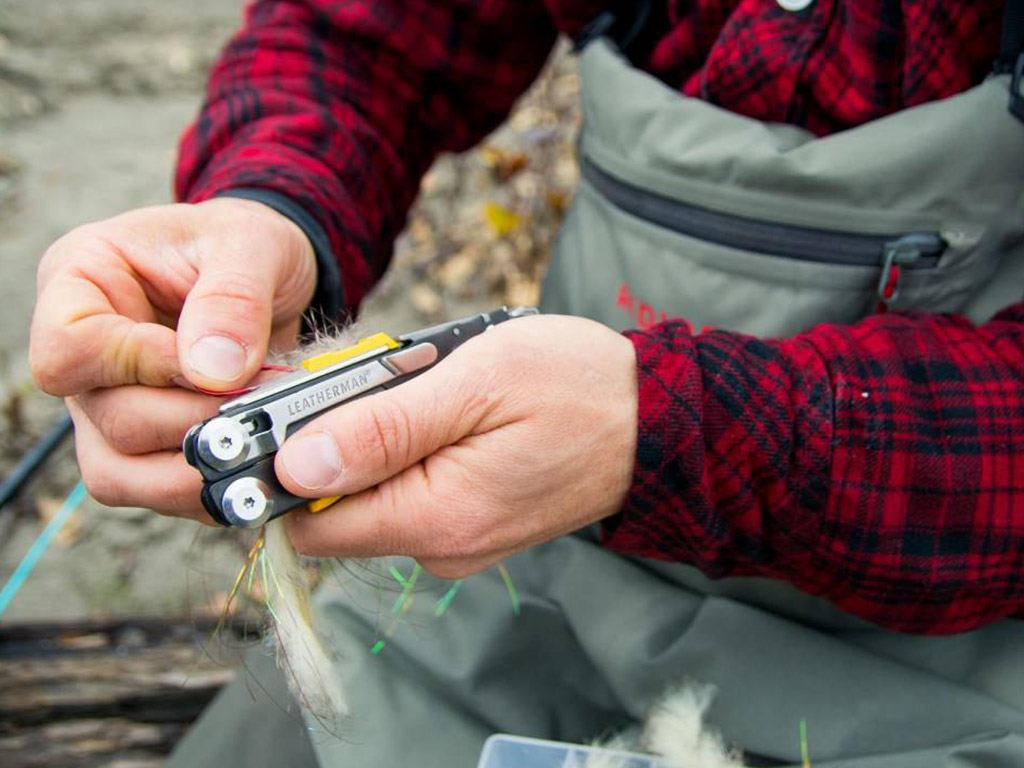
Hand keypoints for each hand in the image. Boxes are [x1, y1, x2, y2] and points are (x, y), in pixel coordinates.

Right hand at [30, 198, 316, 519]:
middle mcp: (83, 354)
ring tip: (257, 440)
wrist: (275, 276)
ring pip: (119, 473)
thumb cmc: (247, 245)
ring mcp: (108, 406)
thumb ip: (233, 298)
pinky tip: (254, 464)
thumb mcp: (251, 244)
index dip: (139, 367)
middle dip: (190, 420)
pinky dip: (209, 487)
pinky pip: (157, 491)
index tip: (210, 363)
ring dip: (195, 470)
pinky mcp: (146, 445)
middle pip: (106, 420)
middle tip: (258, 401)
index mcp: (81, 282)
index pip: (68, 349)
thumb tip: (214, 370)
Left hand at [277, 314, 637, 577]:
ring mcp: (457, 542)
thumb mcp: (473, 383)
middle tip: (382, 379)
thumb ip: (380, 429)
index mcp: (436, 519)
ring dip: (376, 441)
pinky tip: (444, 411)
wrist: (653, 420)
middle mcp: (440, 548)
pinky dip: (408, 451)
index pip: (308, 525)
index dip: (284, 469)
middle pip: (335, 510)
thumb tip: (294, 469)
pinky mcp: (471, 526)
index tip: (295, 410)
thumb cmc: (573, 387)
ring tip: (429, 388)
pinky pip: (410, 493)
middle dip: (336, 442)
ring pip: (373, 498)